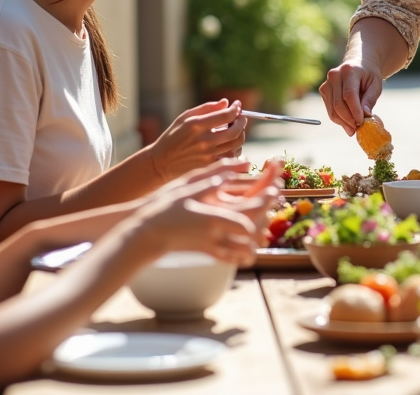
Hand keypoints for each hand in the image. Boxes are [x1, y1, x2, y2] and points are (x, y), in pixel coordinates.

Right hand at [127, 166, 277, 266]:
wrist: (146, 234)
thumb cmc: (164, 207)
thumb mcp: (189, 185)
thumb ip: (217, 175)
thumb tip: (242, 163)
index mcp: (214, 215)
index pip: (251, 209)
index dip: (266, 199)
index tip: (274, 189)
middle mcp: (217, 232)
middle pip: (254, 226)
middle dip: (266, 213)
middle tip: (272, 197)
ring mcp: (213, 245)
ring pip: (247, 246)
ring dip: (259, 234)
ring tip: (265, 218)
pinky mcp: (207, 252)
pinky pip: (233, 256)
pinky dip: (244, 250)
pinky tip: (248, 243)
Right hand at [142, 101, 247, 184]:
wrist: (162, 162)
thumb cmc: (173, 136)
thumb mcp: (185, 117)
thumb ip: (207, 108)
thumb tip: (226, 102)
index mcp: (196, 125)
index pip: (226, 115)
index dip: (236, 109)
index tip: (237, 105)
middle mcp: (204, 140)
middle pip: (235, 131)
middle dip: (242, 122)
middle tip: (241, 118)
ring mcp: (208, 155)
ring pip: (236, 144)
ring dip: (240, 135)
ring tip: (235, 130)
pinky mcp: (210, 166)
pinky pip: (232, 157)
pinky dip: (235, 149)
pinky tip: (230, 144)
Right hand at [319, 59, 382, 135]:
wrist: (358, 63)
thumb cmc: (369, 75)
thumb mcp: (376, 84)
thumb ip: (370, 99)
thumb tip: (365, 115)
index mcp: (349, 70)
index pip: (349, 95)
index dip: (355, 111)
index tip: (362, 123)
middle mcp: (334, 75)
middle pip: (338, 104)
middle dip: (349, 120)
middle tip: (358, 129)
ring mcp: (327, 82)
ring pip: (332, 109)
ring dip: (343, 122)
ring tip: (353, 129)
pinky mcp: (324, 90)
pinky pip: (330, 109)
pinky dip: (339, 119)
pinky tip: (348, 122)